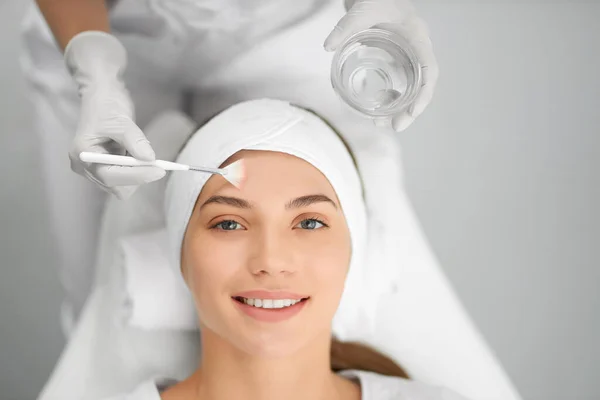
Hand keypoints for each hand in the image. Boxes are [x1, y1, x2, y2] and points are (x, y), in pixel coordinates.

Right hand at [64, 31, 164, 199]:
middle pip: (115, 186)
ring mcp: (94, 170)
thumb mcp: (120, 120)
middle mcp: (84, 166)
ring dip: (137, 174)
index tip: (159, 170)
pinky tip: (135, 155)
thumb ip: (135, 140)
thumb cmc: (107, 105)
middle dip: (137, 176)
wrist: (102, 97)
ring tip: (140, 152)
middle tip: (158, 164)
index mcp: (82, 154)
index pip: (109, 175)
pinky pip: (124, 180)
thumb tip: (150, 159)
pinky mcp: (105, 170)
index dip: (136, 175)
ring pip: (122, 186)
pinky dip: (136, 171)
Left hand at [324, 0, 438, 131]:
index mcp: (416, 37)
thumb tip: (328, 47)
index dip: (424, 93)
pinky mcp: (397, 58)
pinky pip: (400, 82)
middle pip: (422, 84)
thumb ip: (345, 27)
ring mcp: (408, 54)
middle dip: (411, 109)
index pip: (429, 69)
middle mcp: (416, 48)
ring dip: (400, 106)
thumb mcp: (361, 10)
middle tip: (395, 127)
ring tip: (382, 123)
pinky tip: (379, 108)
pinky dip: (392, 97)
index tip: (413, 112)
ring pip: (411, 87)